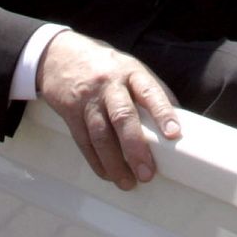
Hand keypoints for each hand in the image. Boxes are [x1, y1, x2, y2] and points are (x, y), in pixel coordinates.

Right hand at [36, 31, 179, 189]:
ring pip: (101, 134)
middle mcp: (109, 84)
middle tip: (147, 173)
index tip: (174, 134)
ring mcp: (88, 99)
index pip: (149, 91)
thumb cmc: (104, 66)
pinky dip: (96, 162)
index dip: (162, 112)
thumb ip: (151, 91)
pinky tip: (107, 174)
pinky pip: (83, 141)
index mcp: (130, 72)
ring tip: (128, 182)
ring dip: (115, 163)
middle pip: (122, 117)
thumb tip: (178, 119)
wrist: (58, 54)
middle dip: (135, 148)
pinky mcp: (70, 112)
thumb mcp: (130, 67)